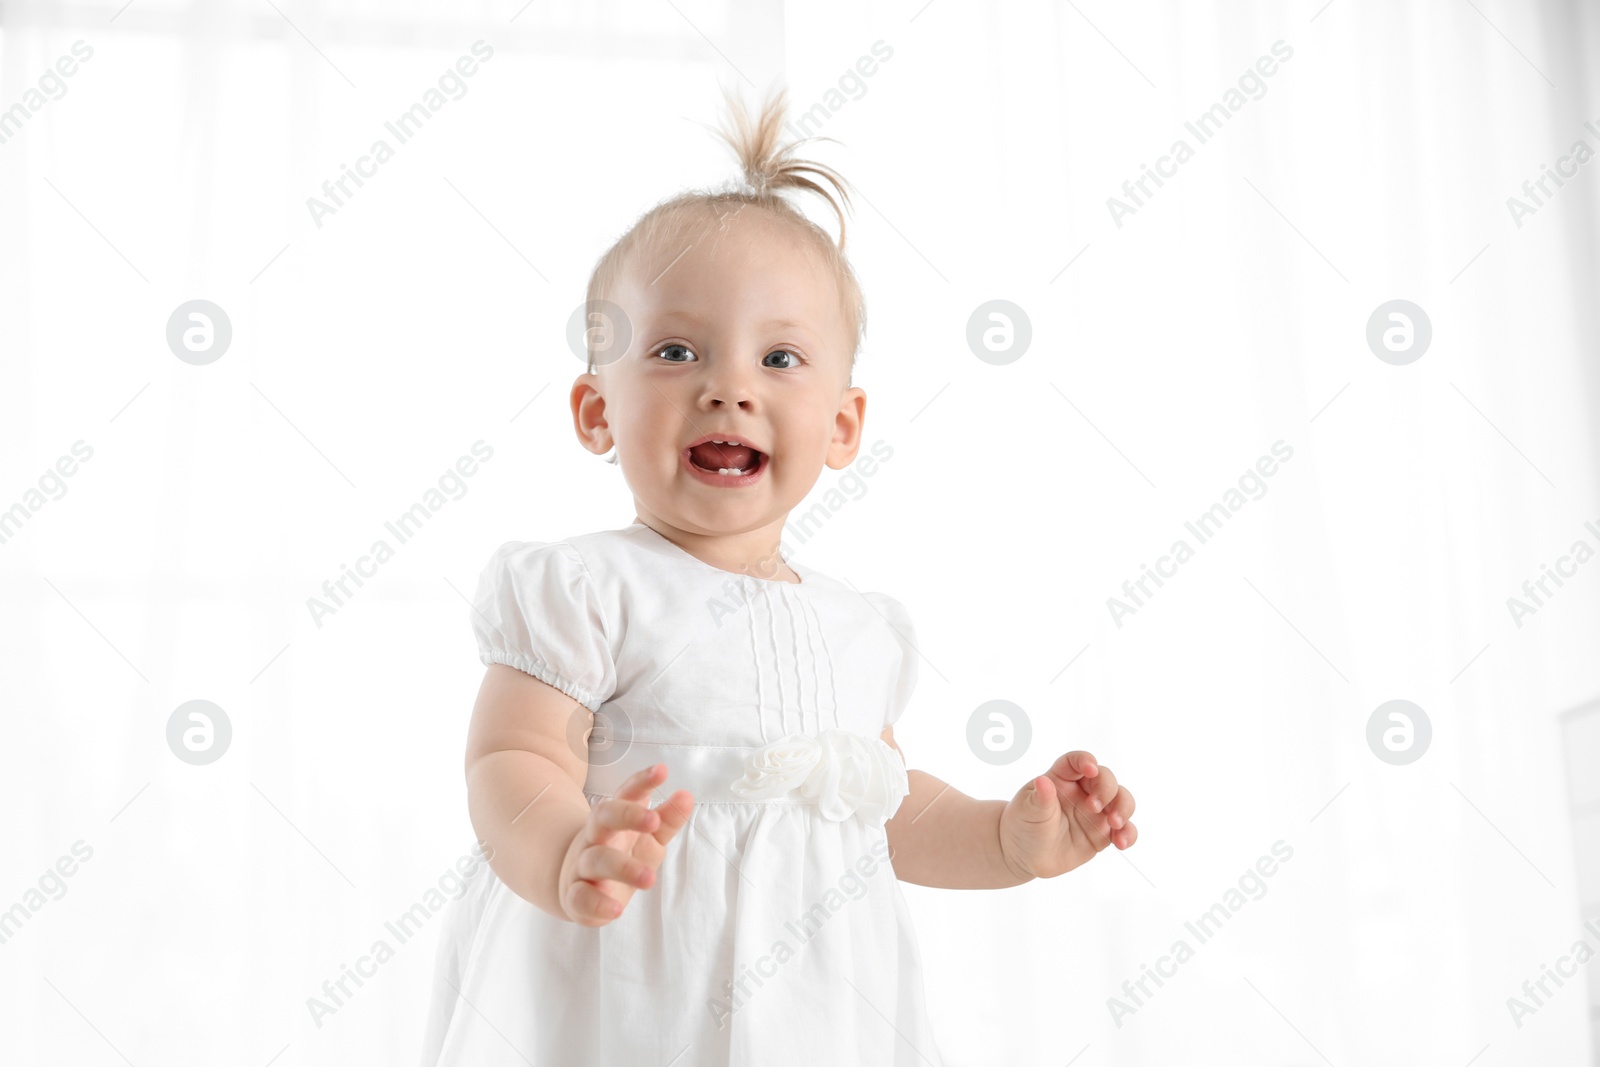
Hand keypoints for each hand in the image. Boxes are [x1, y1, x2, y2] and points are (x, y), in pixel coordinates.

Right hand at [556, 763, 693, 926]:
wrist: (574, 884)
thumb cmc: (620, 854)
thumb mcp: (647, 837)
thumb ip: (667, 819)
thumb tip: (686, 796)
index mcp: (615, 817)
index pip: (626, 793)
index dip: (642, 781)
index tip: (662, 770)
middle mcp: (596, 836)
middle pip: (604, 817)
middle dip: (627, 815)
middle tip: (653, 819)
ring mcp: (583, 865)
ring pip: (596, 859)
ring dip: (622, 867)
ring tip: (649, 877)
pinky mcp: (575, 896)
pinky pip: (581, 898)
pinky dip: (597, 904)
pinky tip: (616, 909)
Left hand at [999, 750, 1136, 879]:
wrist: (1023, 855)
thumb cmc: (1023, 824)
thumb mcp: (1027, 810)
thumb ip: (1040, 798)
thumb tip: (1042, 781)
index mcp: (1062, 778)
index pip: (1077, 762)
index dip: (1086, 761)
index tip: (1090, 769)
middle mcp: (1083, 791)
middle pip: (1106, 779)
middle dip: (1107, 789)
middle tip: (1094, 807)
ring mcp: (1096, 812)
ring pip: (1122, 801)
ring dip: (1124, 809)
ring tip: (1116, 823)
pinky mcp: (1103, 834)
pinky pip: (1124, 830)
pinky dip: (1128, 834)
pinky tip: (1122, 842)